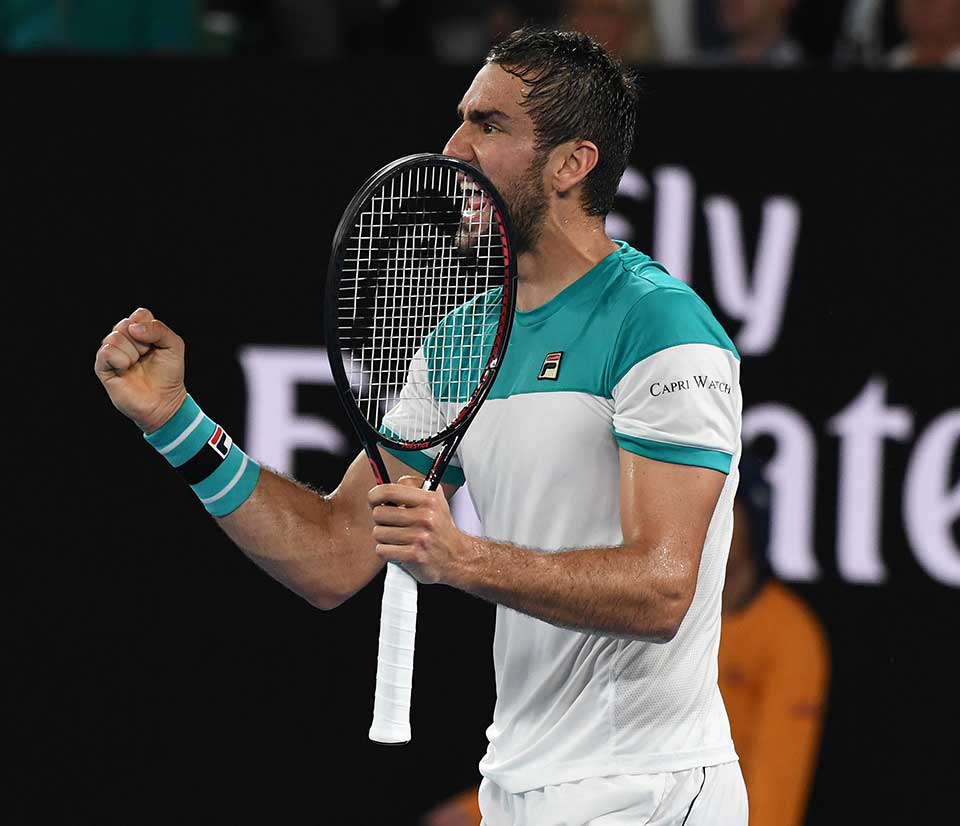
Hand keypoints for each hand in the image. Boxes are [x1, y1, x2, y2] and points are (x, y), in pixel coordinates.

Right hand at [93, 307, 187, 433]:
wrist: (163, 400)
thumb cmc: (169, 373)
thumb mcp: (174, 346)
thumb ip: (159, 329)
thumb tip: (133, 328)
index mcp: (140, 331)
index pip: (140, 314)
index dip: (150, 328)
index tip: (156, 345)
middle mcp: (123, 339)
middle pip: (126, 324)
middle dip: (142, 342)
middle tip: (146, 357)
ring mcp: (111, 352)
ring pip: (116, 337)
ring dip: (133, 353)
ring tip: (136, 365)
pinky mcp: (102, 366)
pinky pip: (107, 351)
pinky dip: (121, 360)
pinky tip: (125, 369)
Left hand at [368, 476, 467, 585]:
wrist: (457, 557)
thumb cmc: (440, 528)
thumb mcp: (435, 500)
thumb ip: (413, 487)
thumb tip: (388, 484)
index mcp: (429, 500)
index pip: (389, 491)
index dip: (374, 495)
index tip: (373, 501)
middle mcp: (426, 517)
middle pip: (379, 513)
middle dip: (381, 520)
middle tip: (390, 523)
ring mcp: (420, 538)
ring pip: (378, 533)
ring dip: (384, 537)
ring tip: (397, 538)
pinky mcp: (414, 556)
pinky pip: (382, 550)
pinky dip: (386, 551)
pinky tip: (398, 550)